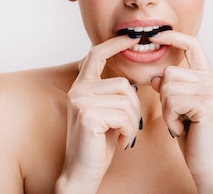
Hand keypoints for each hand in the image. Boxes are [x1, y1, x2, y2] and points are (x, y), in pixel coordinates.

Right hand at [56, 35, 140, 193]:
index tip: (131, 38)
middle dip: (134, 108)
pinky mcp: (88, 115)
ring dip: (132, 121)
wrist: (82, 174)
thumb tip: (129, 81)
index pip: (96, 54)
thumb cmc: (97, 146)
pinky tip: (121, 141)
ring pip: (127, 99)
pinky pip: (125, 115)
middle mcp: (78, 90)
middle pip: (124, 84)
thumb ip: (110, 94)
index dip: (114, 44)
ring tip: (122, 135)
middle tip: (126, 128)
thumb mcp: (106, 114)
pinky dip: (129, 130)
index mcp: (81, 87)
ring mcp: (81, 101)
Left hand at [149, 31, 212, 192]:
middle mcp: (212, 80)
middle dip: (165, 97)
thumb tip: (157, 76)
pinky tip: (182, 129)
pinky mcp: (206, 104)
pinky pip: (171, 101)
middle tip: (178, 117)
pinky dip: (170, 118)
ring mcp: (211, 91)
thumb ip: (171, 87)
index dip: (172, 36)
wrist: (208, 164)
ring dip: (167, 110)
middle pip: (169, 72)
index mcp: (207, 77)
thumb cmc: (193, 136)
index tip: (153, 35)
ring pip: (167, 86)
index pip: (192, 44)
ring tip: (181, 123)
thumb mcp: (178, 107)